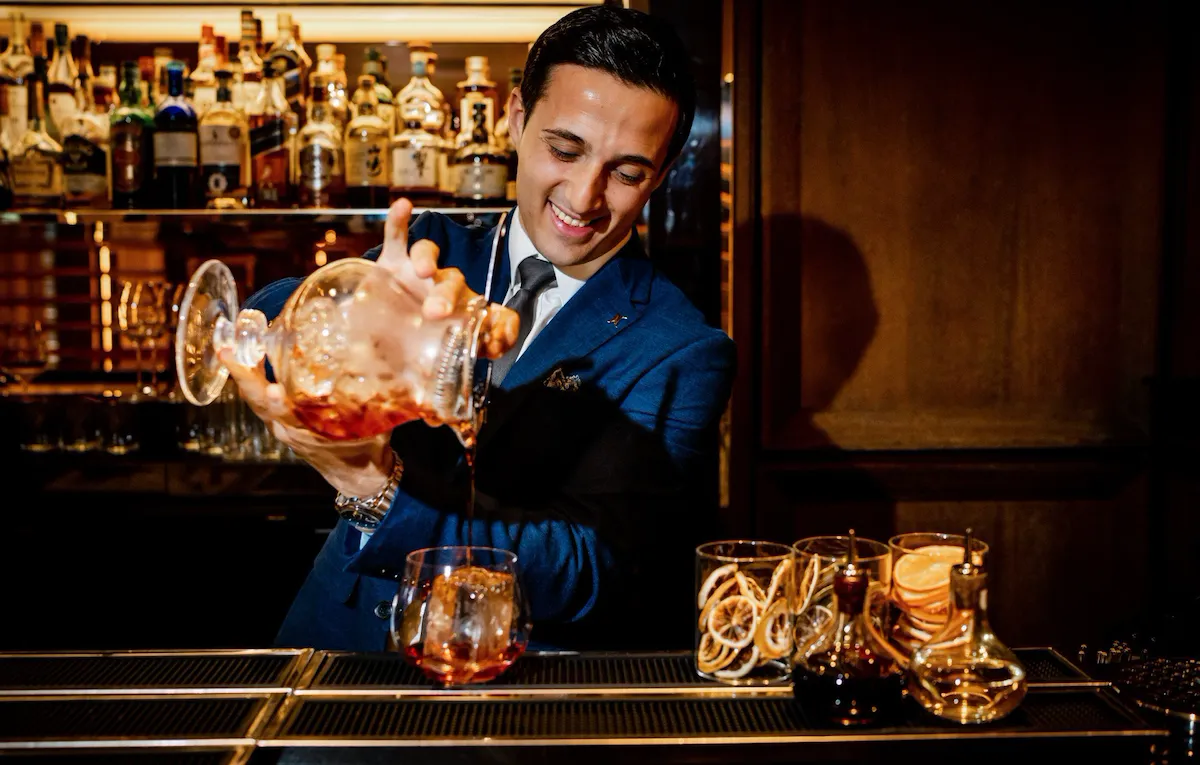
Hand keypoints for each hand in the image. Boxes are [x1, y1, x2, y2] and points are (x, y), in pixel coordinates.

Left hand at [219, 350, 395, 496]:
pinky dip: (253, 376)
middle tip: (227, 349)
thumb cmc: (365, 453)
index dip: (278, 403)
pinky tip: (251, 354)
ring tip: (230, 344)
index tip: (273, 389)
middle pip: (258, 401)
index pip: (288, 417)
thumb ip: (377, 405)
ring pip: (255, 397)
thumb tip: (389, 373)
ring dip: (242, 372)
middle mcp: (287, 429)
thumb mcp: (375, 431)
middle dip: (242, 374)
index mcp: (308, 435)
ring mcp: (281, 425)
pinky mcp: (281, 419)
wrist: (357, 476)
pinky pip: (261, 396)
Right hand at [378, 198, 519, 358]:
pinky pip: (397, 237)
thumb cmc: (409, 351)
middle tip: (435, 311)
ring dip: (427, 257)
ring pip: (427, 255)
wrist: (372, 343)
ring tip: (421, 270)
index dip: (497, 323)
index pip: (488, 311)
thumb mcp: (436, 362)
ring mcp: (416, 274)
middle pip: (451, 282)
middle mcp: (442, 288)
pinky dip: (399, 222)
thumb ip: (464, 359)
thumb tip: (493, 352)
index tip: (495, 340)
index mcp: (461, 313)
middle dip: (446, 295)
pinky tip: (403, 206)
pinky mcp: (391, 263)